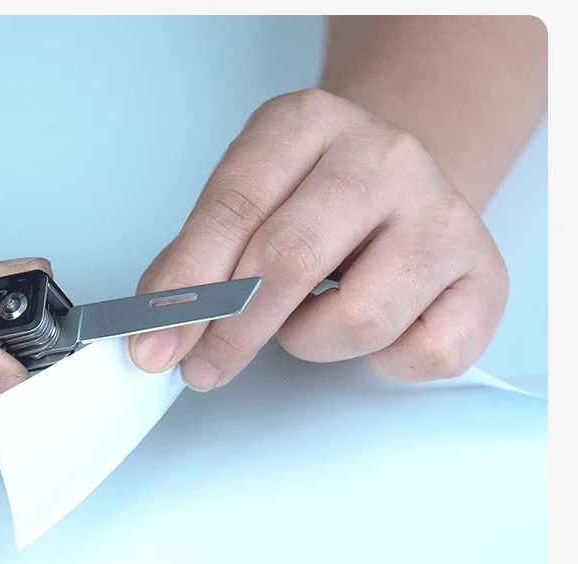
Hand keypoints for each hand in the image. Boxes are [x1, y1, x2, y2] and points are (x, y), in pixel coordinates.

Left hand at [129, 88, 508, 389]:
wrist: (399, 178)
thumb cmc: (308, 197)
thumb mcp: (243, 198)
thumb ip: (195, 258)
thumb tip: (156, 331)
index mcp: (305, 123)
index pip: (233, 210)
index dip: (185, 288)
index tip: (152, 345)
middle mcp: (382, 156)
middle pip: (291, 260)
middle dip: (233, 330)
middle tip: (203, 366)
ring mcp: (442, 213)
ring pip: (360, 319)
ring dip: (310, 341)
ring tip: (306, 319)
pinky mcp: (485, 272)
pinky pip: (425, 353)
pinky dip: (385, 362)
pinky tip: (372, 330)